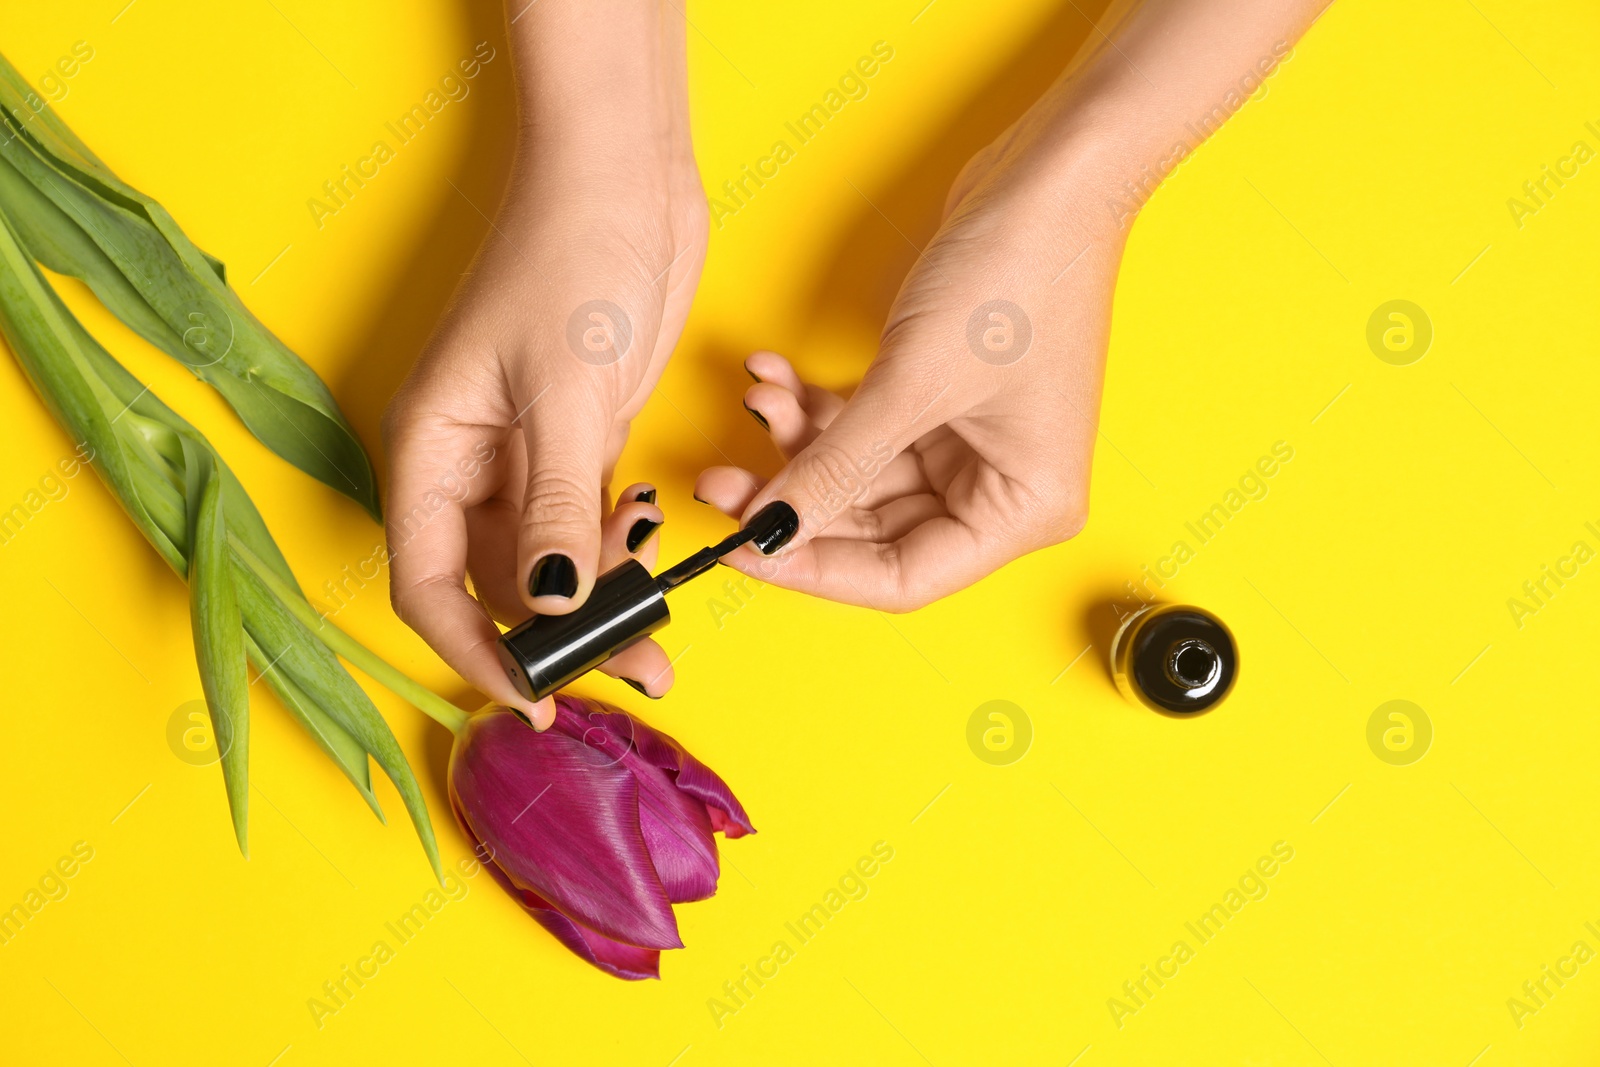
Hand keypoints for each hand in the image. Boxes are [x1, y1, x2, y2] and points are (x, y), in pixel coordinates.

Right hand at [383, 6, 703, 724]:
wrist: (624, 178)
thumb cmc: (572, 259)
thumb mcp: (564, 391)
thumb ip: (554, 505)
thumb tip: (552, 605)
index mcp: (430, 449)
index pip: (426, 584)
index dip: (473, 651)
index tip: (534, 697)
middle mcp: (467, 462)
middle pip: (495, 585)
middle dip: (562, 637)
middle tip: (638, 672)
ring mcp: (523, 454)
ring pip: (550, 563)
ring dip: (604, 601)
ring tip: (664, 631)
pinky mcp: (578, 439)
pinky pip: (588, 524)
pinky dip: (621, 549)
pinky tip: (658, 550)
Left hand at [697, 110, 1119, 609]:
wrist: (1051, 175)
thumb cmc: (1019, 274)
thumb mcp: (911, 384)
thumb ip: (833, 466)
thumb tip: (769, 529)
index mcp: (1023, 509)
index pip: (902, 577)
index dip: (815, 569)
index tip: (743, 548)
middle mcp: (1002, 489)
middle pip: (873, 530)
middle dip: (796, 499)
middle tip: (721, 480)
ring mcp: (971, 445)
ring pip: (859, 477)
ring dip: (799, 443)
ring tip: (755, 400)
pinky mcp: (941, 402)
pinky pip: (864, 430)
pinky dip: (818, 409)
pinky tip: (775, 378)